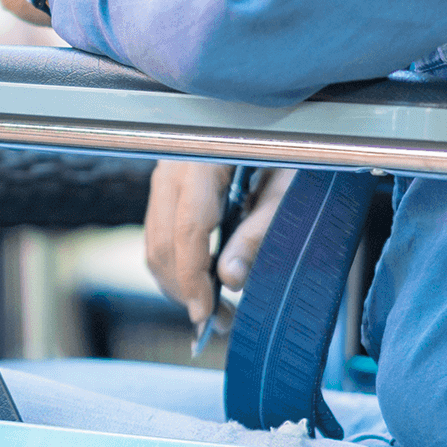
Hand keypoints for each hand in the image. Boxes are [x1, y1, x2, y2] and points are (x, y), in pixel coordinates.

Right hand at [145, 161, 293, 323]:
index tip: (206, 314)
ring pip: (156, 243)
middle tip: (219, 321)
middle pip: (163, 242)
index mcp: (203, 160)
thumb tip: (230, 279)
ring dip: (178, 282)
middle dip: (184, 289)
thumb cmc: (290, 149)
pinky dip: (177, 265)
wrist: (282, 124)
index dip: (192, 277)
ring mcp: (167, 176)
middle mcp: (175, 166)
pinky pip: (162, 234)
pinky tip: (203, 283)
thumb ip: (260, 230)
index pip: (188, 229)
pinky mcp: (170, 189)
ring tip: (214, 309)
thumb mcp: (287, 187)